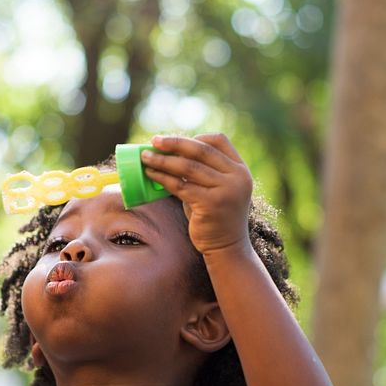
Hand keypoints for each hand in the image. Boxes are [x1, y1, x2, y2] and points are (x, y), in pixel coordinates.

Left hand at [140, 133, 252, 255]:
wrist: (227, 247)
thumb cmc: (214, 216)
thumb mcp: (214, 189)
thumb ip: (200, 171)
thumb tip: (167, 153)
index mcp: (240, 169)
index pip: (219, 140)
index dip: (194, 138)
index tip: (173, 141)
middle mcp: (237, 177)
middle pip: (201, 150)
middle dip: (174, 143)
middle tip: (154, 141)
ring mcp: (226, 190)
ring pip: (188, 167)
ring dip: (163, 160)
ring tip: (145, 158)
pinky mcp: (211, 204)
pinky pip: (181, 186)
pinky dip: (163, 178)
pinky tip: (151, 175)